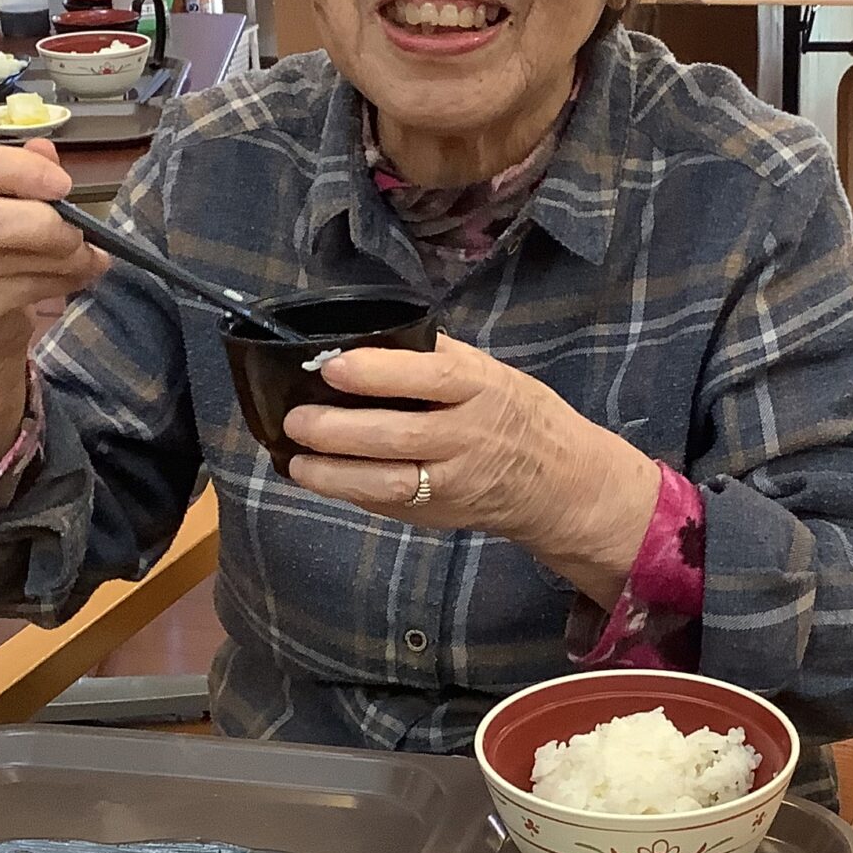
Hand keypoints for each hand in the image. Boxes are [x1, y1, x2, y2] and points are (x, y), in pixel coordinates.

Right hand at [0, 138, 107, 355]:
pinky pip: (21, 292)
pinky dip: (62, 281)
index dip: (16, 170)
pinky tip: (78, 273)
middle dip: (40, 223)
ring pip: (6, 263)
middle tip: (77, 229)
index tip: (62, 183)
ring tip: (88, 254)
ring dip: (63, 258)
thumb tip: (46, 153)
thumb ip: (18, 167)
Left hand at [281, 336, 661, 597]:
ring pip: (387, 482)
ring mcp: (453, 482)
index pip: (428, 377)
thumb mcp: (489, 371)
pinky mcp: (439, 513)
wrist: (558, 481)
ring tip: (295, 459)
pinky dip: (348, 490)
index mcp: (481, 388)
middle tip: (294, 419)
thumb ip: (435, 358)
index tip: (330, 366)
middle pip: (398, 436)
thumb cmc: (514, 411)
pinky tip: (318, 476)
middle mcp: (467, 436)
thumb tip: (364, 339)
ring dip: (333, 473)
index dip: (377, 372)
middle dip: (337, 430)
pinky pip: (387, 503)